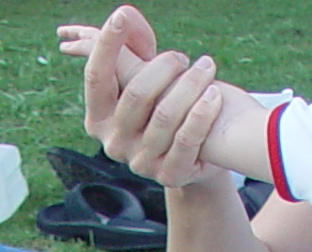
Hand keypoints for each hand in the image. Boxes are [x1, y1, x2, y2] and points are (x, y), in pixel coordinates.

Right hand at [74, 5, 230, 191]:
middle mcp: (113, 143)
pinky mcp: (167, 175)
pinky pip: (186, 140)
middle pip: (136, 93)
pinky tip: (215, 95)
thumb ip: (133, 47)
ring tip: (207, 68)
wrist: (194, 156)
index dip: (107, 45)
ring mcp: (139, 162)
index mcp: (98, 117)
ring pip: (165, 114)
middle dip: (165, 66)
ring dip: (191, 84)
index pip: (96, 77)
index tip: (121, 15)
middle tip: (183, 58)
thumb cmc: (165, 106)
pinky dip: (203, 113)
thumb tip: (126, 14)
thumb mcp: (146, 78)